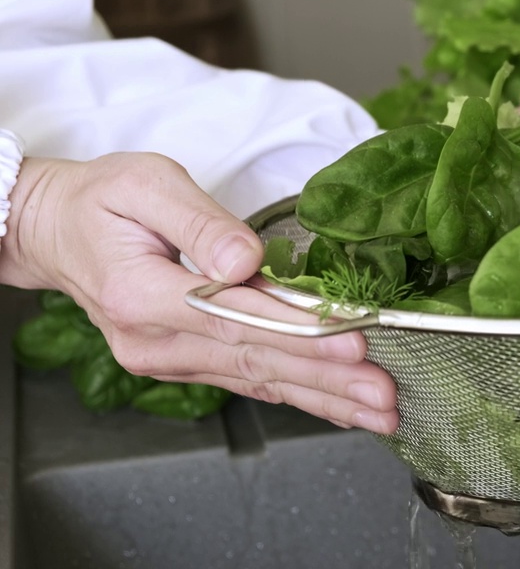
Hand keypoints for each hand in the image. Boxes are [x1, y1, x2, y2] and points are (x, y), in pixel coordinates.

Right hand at [0, 153, 397, 433]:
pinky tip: (340, 409)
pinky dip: (299, 395)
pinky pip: (249, 381)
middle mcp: (155, 339)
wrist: (54, 231)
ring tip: (380, 412)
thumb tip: (245, 259)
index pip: (234, 317)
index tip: (354, 340)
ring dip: (325, 398)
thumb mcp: (144, 184)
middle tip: (386, 395)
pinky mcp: (184, 362)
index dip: (298, 331)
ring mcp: (168, 357)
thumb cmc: (102, 200)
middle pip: (256, 361)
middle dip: (329, 380)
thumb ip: (199, 221)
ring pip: (259, 380)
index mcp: (142, 293)